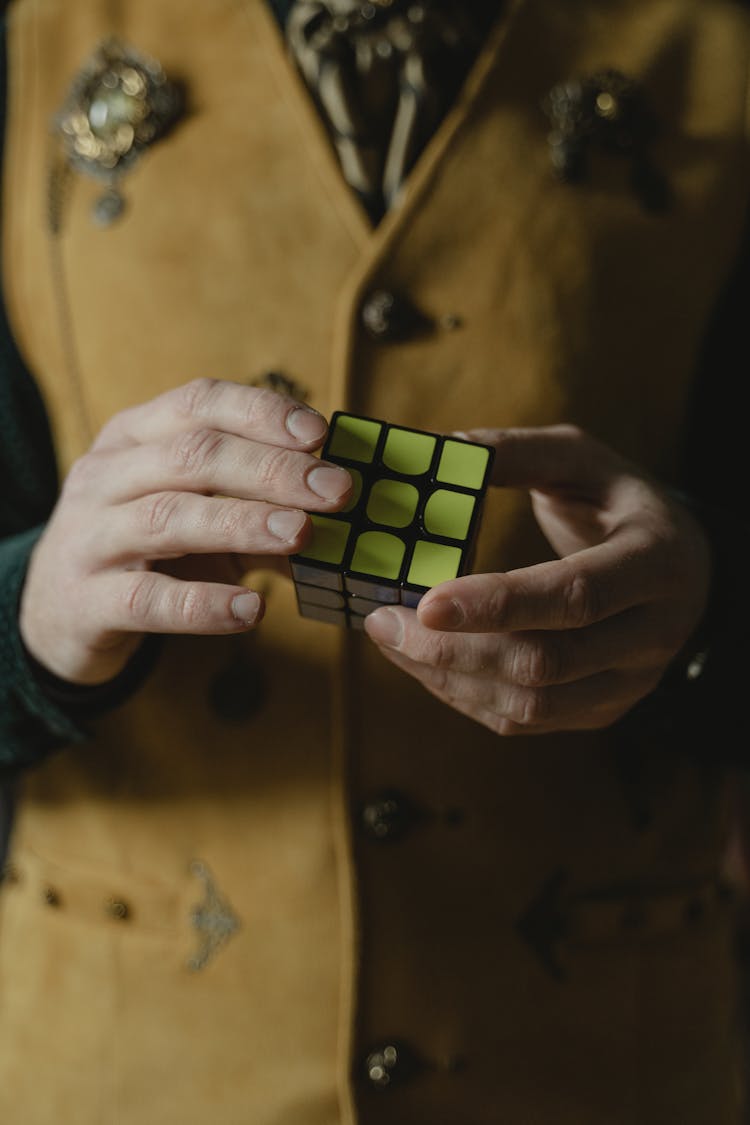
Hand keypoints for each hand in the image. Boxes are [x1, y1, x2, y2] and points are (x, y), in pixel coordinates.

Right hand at [20, 379, 350, 684]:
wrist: (59, 613)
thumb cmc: (145, 550)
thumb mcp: (195, 512)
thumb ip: (260, 505)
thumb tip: (347, 513)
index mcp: (134, 437)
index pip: (199, 403)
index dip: (261, 412)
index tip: (319, 432)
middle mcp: (106, 476)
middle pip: (191, 455)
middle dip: (271, 468)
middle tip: (336, 490)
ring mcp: (90, 536)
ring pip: (168, 518)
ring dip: (242, 523)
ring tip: (300, 534)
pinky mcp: (87, 601)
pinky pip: (148, 600)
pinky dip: (204, 604)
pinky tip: (251, 610)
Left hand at [364, 425, 711, 734]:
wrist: (680, 566)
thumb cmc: (617, 502)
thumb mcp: (582, 459)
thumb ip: (516, 452)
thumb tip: (440, 449)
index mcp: (656, 561)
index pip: (576, 595)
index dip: (499, 604)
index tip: (426, 602)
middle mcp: (654, 634)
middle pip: (547, 663)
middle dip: (454, 650)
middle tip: (384, 621)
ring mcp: (631, 683)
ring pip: (531, 705)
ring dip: (448, 677)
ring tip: (391, 638)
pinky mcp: (601, 710)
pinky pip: (525, 721)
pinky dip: (463, 695)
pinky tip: (423, 660)